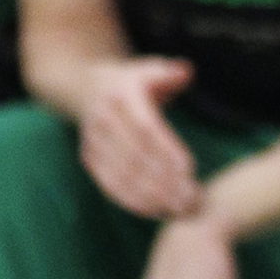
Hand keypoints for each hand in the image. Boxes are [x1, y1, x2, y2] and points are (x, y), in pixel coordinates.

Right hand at [78, 58, 198, 218]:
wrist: (87, 89)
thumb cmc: (132, 82)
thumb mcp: (150, 68)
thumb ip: (171, 72)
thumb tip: (185, 74)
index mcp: (122, 95)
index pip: (146, 129)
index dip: (167, 151)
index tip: (190, 170)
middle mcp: (103, 120)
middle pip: (136, 158)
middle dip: (165, 183)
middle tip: (193, 199)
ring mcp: (93, 143)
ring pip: (124, 177)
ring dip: (153, 198)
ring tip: (180, 210)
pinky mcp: (89, 161)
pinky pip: (111, 187)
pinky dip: (134, 202)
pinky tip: (157, 210)